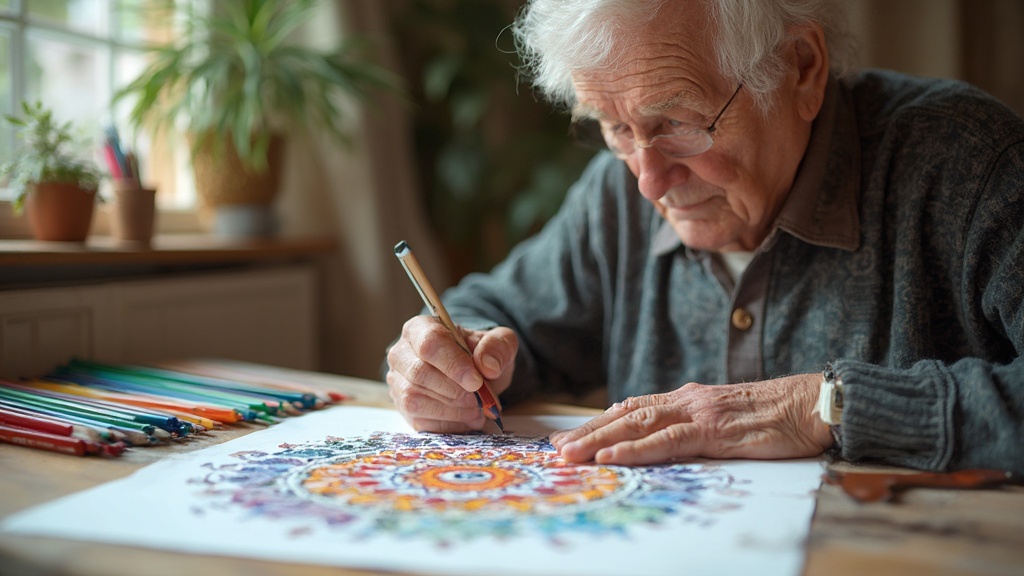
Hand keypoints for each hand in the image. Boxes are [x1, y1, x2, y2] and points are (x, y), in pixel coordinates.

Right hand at [386, 315, 517, 432]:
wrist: (472, 373)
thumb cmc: (479, 354)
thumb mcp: (499, 342)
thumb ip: (498, 346)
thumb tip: (488, 366)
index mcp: (421, 329)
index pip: (430, 343)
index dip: (453, 364)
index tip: (476, 381)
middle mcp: (401, 354)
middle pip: (419, 374)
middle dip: (455, 391)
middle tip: (481, 399)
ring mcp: (398, 382)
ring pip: (415, 400)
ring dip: (452, 410)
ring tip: (476, 409)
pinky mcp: (403, 408)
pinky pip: (420, 421)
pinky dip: (448, 424)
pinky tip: (466, 418)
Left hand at [549, 374, 833, 464]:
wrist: (814, 404)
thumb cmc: (775, 417)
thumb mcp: (726, 421)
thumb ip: (695, 428)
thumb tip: (665, 443)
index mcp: (687, 398)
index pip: (631, 408)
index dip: (597, 422)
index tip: (567, 437)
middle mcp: (686, 400)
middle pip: (625, 414)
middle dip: (586, 432)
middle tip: (553, 449)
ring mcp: (699, 413)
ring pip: (637, 424)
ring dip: (599, 439)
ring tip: (569, 454)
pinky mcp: (715, 430)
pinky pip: (668, 440)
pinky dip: (636, 448)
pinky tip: (611, 456)